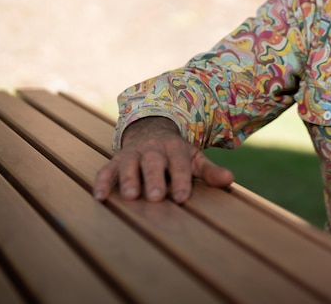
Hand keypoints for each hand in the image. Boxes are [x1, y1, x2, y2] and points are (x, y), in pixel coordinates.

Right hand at [93, 116, 233, 202]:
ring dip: (129, 179)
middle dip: (154, 179)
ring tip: (131, 197)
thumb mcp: (194, 159)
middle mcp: (153, 150)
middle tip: (156, 197)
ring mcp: (133, 154)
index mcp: (175, 149)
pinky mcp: (116, 160)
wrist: (151, 132)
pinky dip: (102, 182)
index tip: (182, 197)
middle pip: (153, 163)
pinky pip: (106, 170)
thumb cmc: (176, 155)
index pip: (180, 164)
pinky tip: (100, 196)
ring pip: (129, 164)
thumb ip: (209, 171)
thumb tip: (230, 179)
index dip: (181, 180)